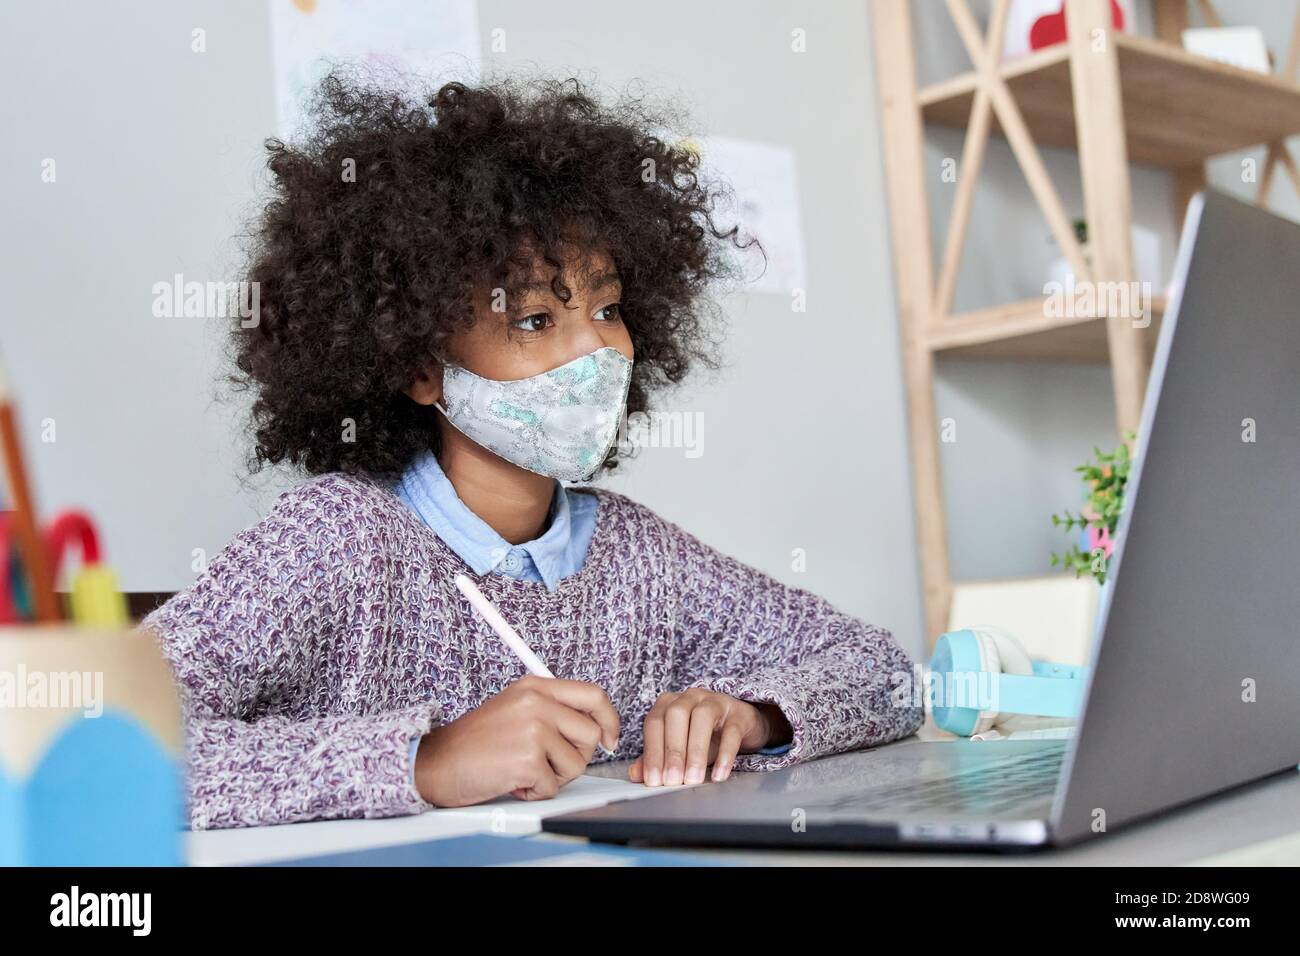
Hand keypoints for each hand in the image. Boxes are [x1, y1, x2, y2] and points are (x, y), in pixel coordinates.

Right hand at [414, 675, 619, 806]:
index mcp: (535, 686)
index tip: (608, 738)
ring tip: (523, 769)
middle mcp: (536, 702)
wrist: (436, 762)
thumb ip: (551, 709)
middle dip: (576, 756)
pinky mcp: (527, 759)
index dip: (609, 719)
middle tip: (548, 761)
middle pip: (590, 733)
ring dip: (554, 776)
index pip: (593, 695)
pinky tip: (513, 781)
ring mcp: (533, 729)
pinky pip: (553, 786)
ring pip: (576, 763)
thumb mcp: (514, 707)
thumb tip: (593, 725)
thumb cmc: (474, 742)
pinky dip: (535, 792)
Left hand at [628, 688, 788, 786]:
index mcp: (670, 703)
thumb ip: (657, 758)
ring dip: (695, 751)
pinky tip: (719, 774)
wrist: (740, 725)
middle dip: (672, 751)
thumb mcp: (679, 747)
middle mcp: (690, 697)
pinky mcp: (739, 713)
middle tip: (672, 780)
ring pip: (702, 717)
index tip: (653, 780)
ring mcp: (716, 701)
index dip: (652, 752)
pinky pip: (731, 730)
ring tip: (693, 778)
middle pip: (676, 715)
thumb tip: (636, 774)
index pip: (654, 723)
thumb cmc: (705, 735)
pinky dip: (725, 754)